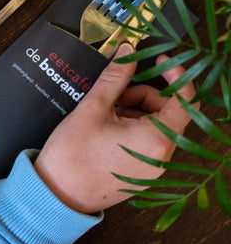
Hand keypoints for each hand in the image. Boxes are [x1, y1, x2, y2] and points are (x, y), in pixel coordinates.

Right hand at [34, 42, 194, 213]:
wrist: (58, 192)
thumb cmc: (74, 152)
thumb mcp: (94, 106)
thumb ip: (116, 76)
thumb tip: (128, 51)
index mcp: (156, 139)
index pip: (185, 100)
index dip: (175, 75)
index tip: (157, 60)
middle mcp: (162, 157)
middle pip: (167, 111)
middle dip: (142, 95)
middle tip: (114, 95)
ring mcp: (153, 168)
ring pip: (156, 125)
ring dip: (134, 111)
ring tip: (105, 114)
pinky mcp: (142, 174)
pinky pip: (147, 141)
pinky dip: (132, 127)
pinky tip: (106, 127)